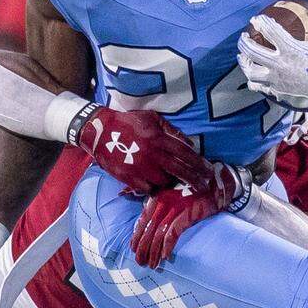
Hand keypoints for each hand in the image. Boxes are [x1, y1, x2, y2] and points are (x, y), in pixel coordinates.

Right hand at [75, 107, 211, 194]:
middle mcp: (152, 155)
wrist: (100, 131)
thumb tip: (188, 143)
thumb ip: (170, 130)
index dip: (198, 163)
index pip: (184, 153)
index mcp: (158, 139)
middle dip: (194, 179)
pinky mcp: (129, 177)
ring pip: (163, 181)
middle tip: (204, 185)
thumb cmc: (128, 122)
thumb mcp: (152, 119)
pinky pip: (147, 188)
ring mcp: (140, 167)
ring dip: (169, 181)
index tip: (208, 170)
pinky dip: (153, 187)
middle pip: (179, 170)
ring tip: (172, 180)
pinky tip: (154, 183)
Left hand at [131, 164, 250, 267]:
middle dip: (142, 248)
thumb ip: (158, 203)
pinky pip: (173, 232)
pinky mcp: (187, 213)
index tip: (133, 249)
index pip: (143, 220)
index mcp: (157, 197)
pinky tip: (164, 256)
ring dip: (153, 251)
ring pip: (158, 233)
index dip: (136, 236)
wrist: (215, 183)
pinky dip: (167, 245)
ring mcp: (175, 207)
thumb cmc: (193, 190)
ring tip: (151, 264)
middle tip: (140, 262)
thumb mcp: (171, 193)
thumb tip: (141, 213)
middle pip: (148, 229)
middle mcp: (163, 202)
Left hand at [237, 7, 307, 119]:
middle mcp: (280, 64)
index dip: (261, 22)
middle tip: (243, 37)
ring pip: (251, 71)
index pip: (270, 31)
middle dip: (244, 42)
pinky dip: (252, 80)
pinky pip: (257, 86)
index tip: (256, 19)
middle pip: (252, 51)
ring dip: (244, 62)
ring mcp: (276, 80)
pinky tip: (252, 74)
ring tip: (242, 56)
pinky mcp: (276, 91)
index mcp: (291, 49)